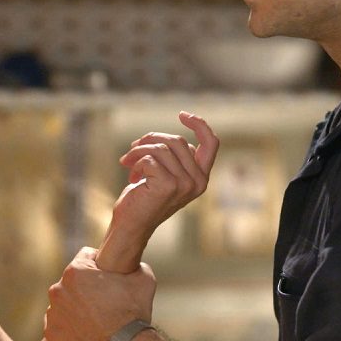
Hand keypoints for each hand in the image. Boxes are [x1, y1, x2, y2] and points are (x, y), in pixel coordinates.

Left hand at [45, 247, 156, 340]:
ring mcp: (53, 314)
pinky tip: (86, 333)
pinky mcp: (52, 336)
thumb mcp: (143, 278)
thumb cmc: (134, 312)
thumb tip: (135, 264)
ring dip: (75, 309)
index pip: (84, 257)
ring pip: (64, 305)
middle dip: (85, 288)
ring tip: (95, 320)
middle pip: (72, 282)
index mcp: (75, 271)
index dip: (98, 265)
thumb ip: (134, 265)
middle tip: (103, 302)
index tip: (106, 277)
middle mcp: (58, 290)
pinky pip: (59, 327)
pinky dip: (70, 330)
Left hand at [100, 112, 218, 268]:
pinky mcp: (168, 185)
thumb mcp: (166, 175)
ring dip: (138, 150)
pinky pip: (149, 157)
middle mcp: (198, 182)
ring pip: (161, 148)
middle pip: (177, 140)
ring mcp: (185, 185)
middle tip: (133, 148)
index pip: (211, 144)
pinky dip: (135, 161)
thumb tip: (162, 137)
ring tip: (128, 162)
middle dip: (151, 139)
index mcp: (201, 178)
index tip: (182, 115)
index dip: (200, 125)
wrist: (131, 226)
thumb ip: (173, 158)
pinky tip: (131, 175)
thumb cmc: (144, 198)